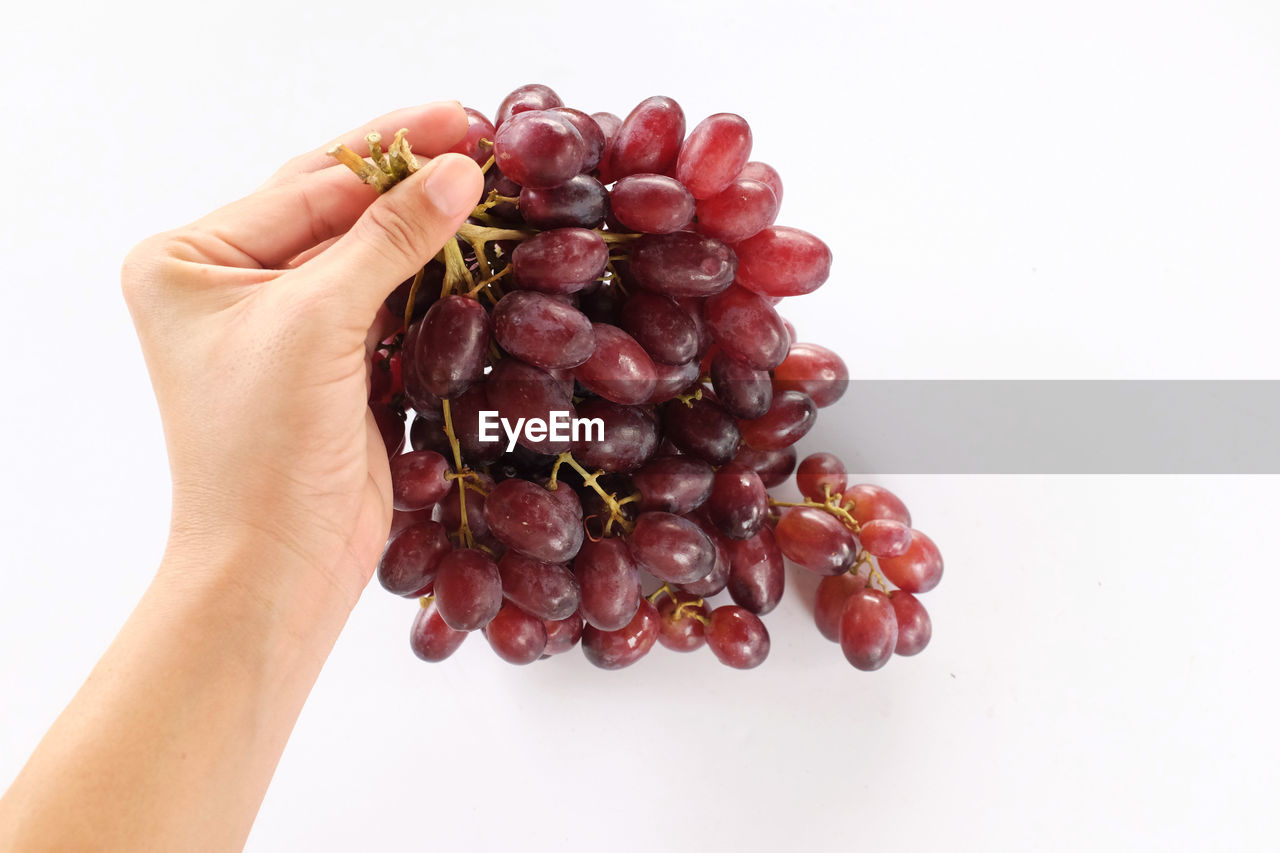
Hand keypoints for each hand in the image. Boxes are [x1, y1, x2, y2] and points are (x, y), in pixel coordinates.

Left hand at [122, 102, 483, 607]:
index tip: (459, 122)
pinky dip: (437, 285)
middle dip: (413, 187)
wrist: (278, 569)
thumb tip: (458, 171)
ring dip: (432, 235)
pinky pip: (394, 306)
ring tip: (497, 195)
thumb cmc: (261, 451)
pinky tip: (482, 257)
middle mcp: (234, 287)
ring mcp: (289, 328)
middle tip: (486, 146)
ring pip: (375, 260)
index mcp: (193, 261)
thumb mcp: (317, 325)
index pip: (308, 184)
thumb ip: (388, 240)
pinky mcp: (337, 367)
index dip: (388, 151)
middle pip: (341, 214)